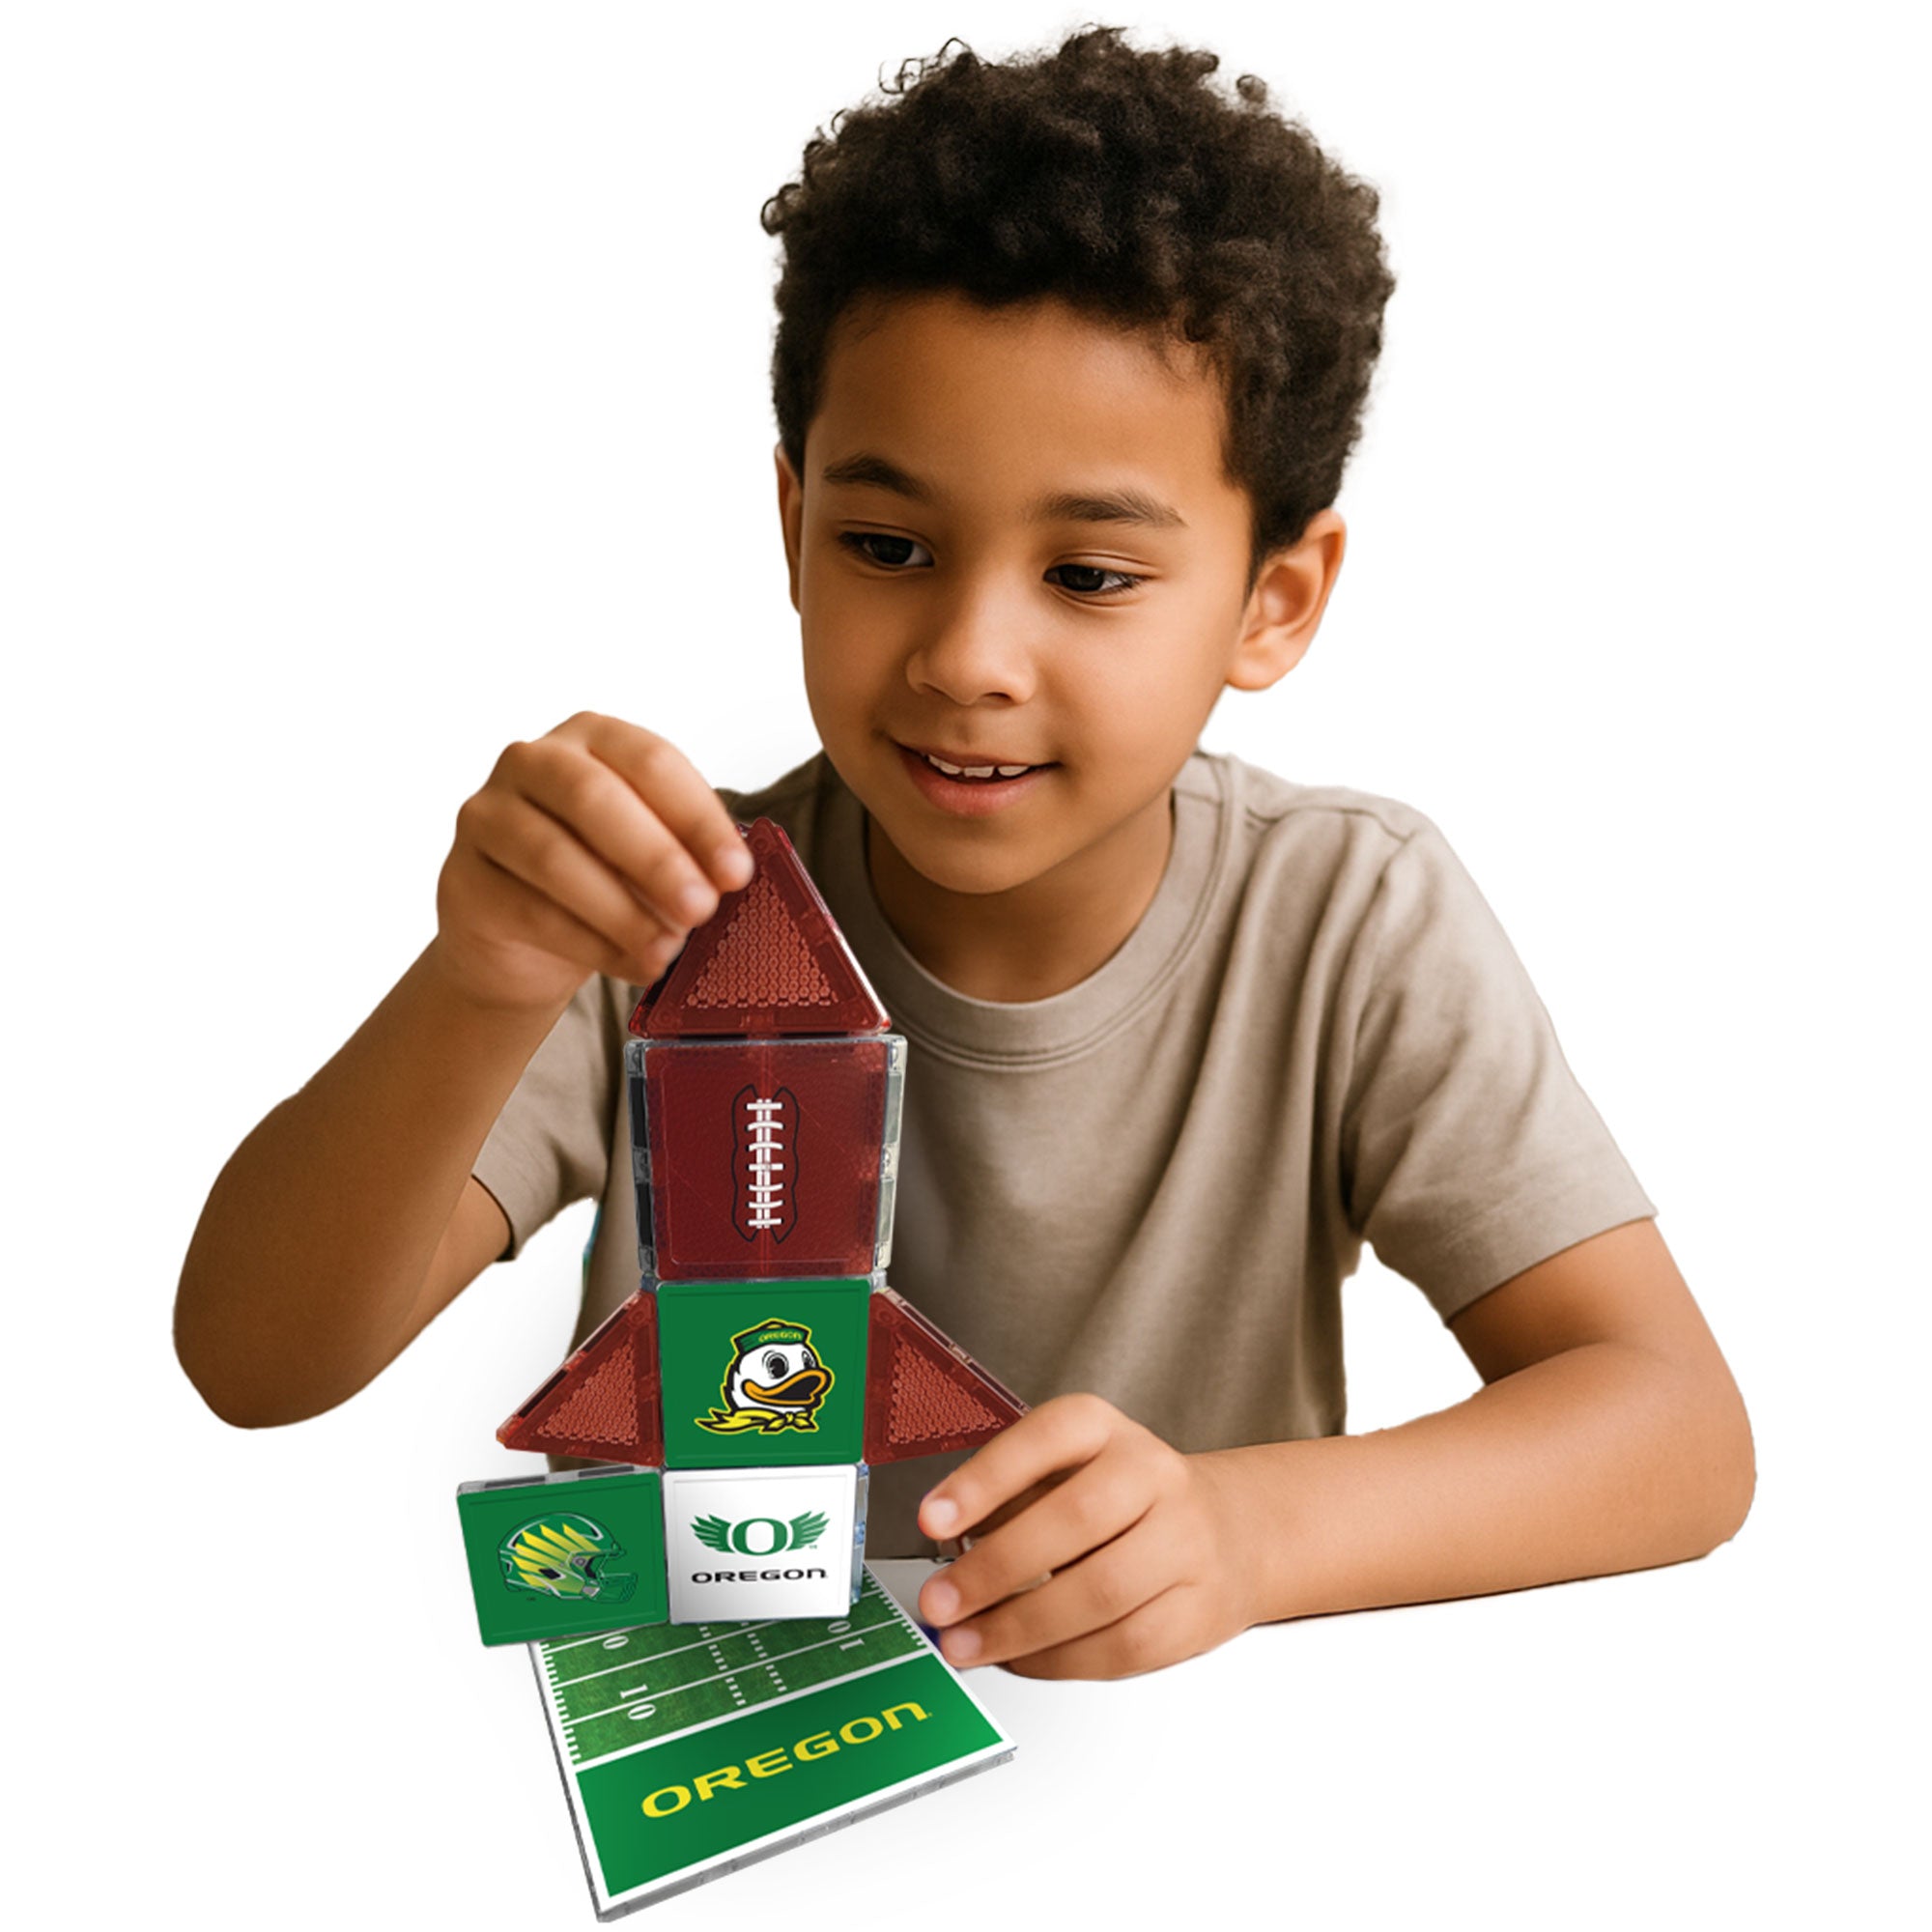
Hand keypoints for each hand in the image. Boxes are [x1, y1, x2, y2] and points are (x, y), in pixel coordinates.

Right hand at [431, 712, 753, 1012]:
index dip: (698, 818)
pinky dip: (591, 944)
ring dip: (621, 910)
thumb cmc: (602, 878)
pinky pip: (530, 911)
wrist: (521, 941)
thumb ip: (685, 856)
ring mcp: (487, 815)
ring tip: (667, 950)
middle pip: (594, 799)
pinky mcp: (462, 878)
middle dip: (657, 859)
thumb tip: (726, 880)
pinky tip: (632, 965)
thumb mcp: (650, 857)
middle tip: (701, 909)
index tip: (737, 873)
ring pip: (554, 858)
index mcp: (592, 737)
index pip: (651, 761)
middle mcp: (531, 762)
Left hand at [914, 1393, 1254, 1679]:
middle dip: (995, 1569)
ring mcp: (1184, 1542)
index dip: (986, 1479)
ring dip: (1021, 1627)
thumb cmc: (1124, 1501)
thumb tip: (948, 1552)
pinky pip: (1123, 1646)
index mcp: (1106, 1430)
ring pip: (1102, 1592)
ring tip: (965, 1643)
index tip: (932, 1519)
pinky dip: (1060, 1660)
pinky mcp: (1197, 1610)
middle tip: (940, 1602)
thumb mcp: (1068, 1470)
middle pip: (1076, 1520)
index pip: (1048, 1438)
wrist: (1229, 1532)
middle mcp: (1152, 1475)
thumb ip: (1010, 1500)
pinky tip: (1021, 1657)